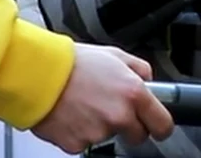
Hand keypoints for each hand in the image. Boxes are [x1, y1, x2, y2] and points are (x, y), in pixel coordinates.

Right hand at [31, 43, 173, 152]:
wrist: (38, 75)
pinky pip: (85, 142)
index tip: (158, 126)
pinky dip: (80, 132)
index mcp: (133, 94)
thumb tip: (150, 81)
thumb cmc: (73, 63)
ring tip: (86, 103)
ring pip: (109, 137)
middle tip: (114, 110)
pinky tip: (73, 113)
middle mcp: (119, 116)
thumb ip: (139, 69)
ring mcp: (98, 133)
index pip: (162, 124)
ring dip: (101, 125)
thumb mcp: (116, 55)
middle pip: (138, 136)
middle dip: (131, 127)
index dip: (161, 126)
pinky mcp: (76, 145)